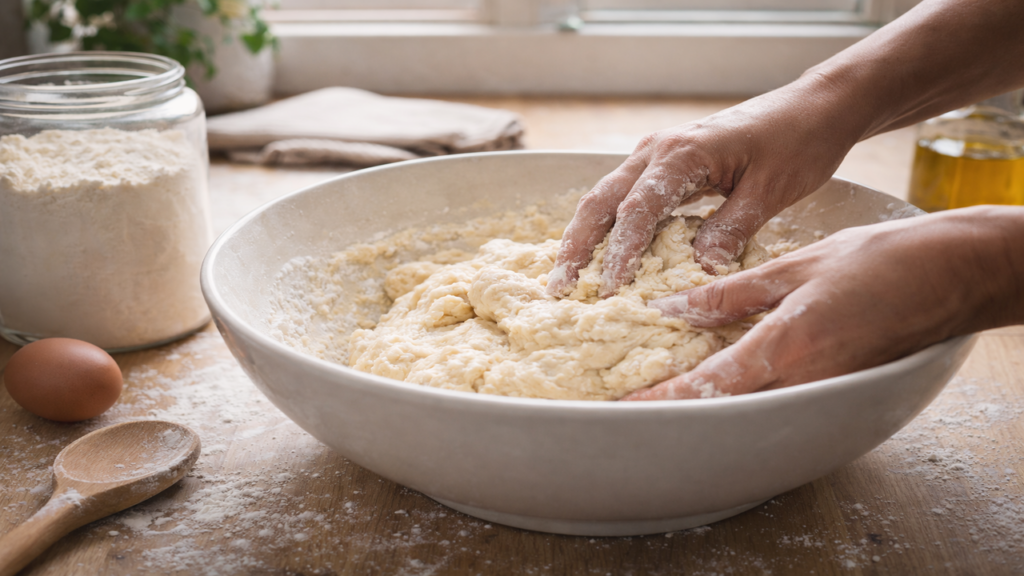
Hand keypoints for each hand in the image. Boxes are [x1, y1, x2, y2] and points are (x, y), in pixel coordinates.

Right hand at [546, 78, 863, 297]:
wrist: (813, 106)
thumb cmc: (798, 143)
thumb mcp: (772, 191)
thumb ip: (731, 228)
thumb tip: (699, 269)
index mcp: (681, 154)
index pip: (636, 210)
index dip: (619, 253)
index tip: (609, 290)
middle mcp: (657, 150)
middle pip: (600, 201)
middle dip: (576, 246)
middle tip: (558, 288)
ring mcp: (656, 154)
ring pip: (604, 198)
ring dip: (583, 237)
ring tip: (566, 278)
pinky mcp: (665, 164)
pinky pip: (623, 197)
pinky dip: (606, 227)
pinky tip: (599, 254)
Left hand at [622, 206, 1023, 400]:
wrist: (955, 274)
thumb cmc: (881, 261)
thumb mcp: (796, 266)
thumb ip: (733, 293)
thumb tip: (676, 307)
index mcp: (788, 344)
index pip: (711, 383)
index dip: (664, 399)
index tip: (625, 409)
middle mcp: (803, 378)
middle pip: (725, 408)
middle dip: (677, 409)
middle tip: (632, 404)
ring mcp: (823, 389)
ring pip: (750, 408)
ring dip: (706, 404)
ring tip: (663, 391)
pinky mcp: (836, 386)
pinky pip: (777, 398)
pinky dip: (742, 393)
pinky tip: (718, 377)